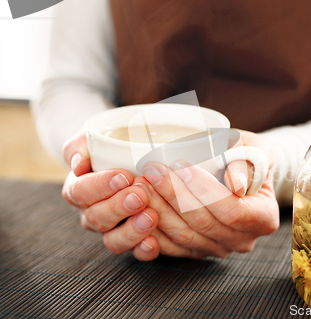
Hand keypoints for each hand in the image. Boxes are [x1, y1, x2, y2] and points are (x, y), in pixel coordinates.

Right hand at [61, 131, 159, 260]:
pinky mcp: (133, 240)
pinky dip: (143, 250)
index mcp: (79, 189)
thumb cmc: (112, 146)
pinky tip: (153, 243)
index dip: (100, 186)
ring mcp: (112, 229)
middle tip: (140, 195)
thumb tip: (78, 163)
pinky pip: (135, 252)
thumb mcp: (94, 137)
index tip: (123, 176)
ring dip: (132, 231)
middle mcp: (92, 212)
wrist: (134, 157)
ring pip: (113, 240)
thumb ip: (81, 145)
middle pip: (97, 218)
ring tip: (151, 217)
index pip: (80, 191)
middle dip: (119, 207)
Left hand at [141, 130, 279, 258]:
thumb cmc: (247, 156)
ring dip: (158, 209)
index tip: (180, 164)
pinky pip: (171, 246)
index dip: (203, 189)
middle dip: (173, 195)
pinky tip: (139, 205)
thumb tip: (236, 186)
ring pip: (183, 236)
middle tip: (151, 170)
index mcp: (264, 218)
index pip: (232, 210)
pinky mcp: (198, 251)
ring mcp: (220, 249)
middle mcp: (244, 240)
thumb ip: (248, 162)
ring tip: (141, 182)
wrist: (239, 173)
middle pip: (203, 224)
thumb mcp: (255, 148)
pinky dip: (152, 227)